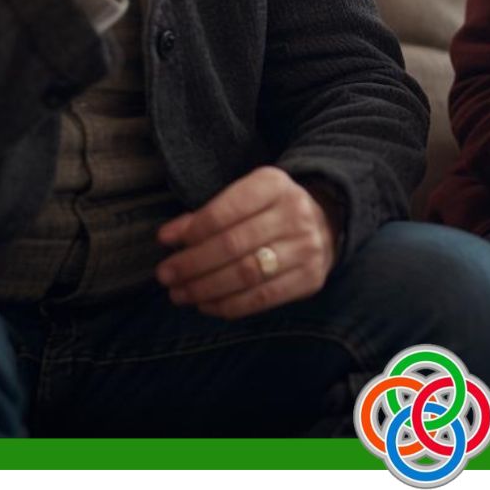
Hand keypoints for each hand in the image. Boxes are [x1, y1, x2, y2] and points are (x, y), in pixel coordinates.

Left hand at [155, 167, 336, 318]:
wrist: (326, 222)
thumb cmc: (269, 209)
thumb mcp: (244, 197)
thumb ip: (208, 214)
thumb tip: (169, 237)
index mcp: (274, 184)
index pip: (227, 210)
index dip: (193, 229)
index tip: (164, 242)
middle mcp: (294, 213)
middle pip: (233, 245)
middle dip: (192, 263)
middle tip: (165, 275)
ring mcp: (306, 248)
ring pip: (246, 274)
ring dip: (205, 288)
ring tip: (179, 294)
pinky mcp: (310, 279)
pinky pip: (262, 298)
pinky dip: (228, 305)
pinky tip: (206, 305)